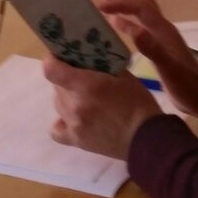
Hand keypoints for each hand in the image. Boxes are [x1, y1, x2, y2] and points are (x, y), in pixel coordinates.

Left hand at [45, 55, 162, 160]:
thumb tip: (89, 57)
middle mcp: (75, 104)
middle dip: (66, 78)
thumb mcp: (124, 76)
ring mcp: (74, 124)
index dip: (52, 60)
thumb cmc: (139, 103)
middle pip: (57, 85)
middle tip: (82, 77)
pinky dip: (62, 121)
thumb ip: (103, 65)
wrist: (147, 138)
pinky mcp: (76, 140)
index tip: (60, 56)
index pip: (51, 69)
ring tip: (84, 98)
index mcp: (87, 85)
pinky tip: (73, 118)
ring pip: (58, 103)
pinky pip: (56, 129)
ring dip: (67, 97)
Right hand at [97, 0, 197, 120]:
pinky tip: (114, 22)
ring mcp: (160, 34)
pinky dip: (125, 17)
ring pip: (141, 7)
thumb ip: (153, 49)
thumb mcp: (169, 70)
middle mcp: (162, 27)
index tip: (99, 5)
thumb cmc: (186, 85)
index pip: (140, 7)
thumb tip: (133, 29)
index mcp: (163, 30)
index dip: (120, 2)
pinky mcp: (158, 43)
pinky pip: (139, 22)